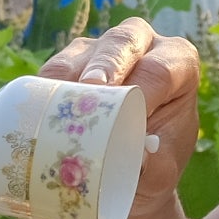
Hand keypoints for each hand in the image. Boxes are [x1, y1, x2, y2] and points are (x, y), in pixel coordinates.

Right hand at [40, 16, 200, 218]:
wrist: (130, 177)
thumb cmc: (154, 167)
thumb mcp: (164, 173)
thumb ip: (159, 167)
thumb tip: (143, 157)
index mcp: (179, 63)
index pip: (161, 69)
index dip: (145, 88)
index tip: (131, 116)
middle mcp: (143, 45)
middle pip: (123, 41)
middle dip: (106, 65)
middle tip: (90, 89)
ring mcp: (103, 49)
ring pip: (82, 51)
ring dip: (68, 76)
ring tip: (58, 105)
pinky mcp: (71, 62)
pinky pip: (54, 68)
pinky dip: (46, 89)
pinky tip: (39, 111)